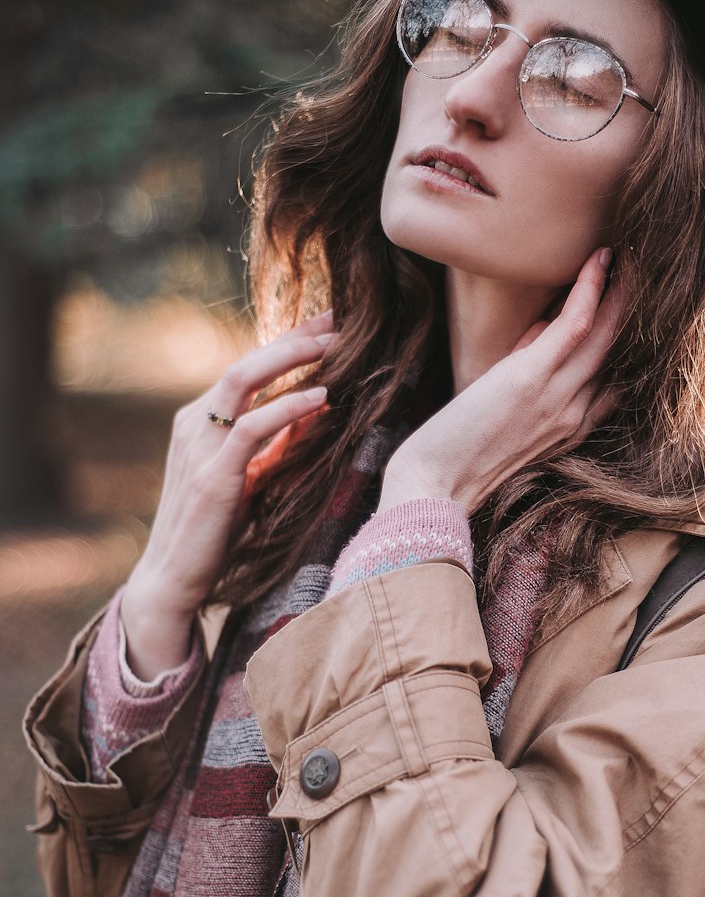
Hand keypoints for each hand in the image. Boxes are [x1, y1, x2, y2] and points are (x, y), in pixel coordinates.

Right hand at [119, 310, 335, 677]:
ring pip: (243, 381)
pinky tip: (320, 395)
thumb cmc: (214, 531)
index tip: (329, 323)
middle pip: (247, 363)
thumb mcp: (249, 476)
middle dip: (294, 337)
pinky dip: (287, 407)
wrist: (173, 578)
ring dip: (292, 358)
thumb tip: (316, 406)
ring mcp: (199, 447)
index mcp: (200, 420)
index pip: (248, 368)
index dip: (288, 342)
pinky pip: (251, 427)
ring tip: (336, 344)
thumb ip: (274, 442)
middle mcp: (194, 424)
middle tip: (339, 318)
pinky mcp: (213, 476)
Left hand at [378, 247, 621, 514]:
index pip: (615, 379)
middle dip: (631, 309)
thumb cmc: (458, 454)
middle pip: (617, 352)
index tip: (628, 304)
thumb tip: (542, 331)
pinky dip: (590, 289)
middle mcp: (574, 415)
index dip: (625, 341)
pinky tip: (599, 259)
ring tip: (630, 255)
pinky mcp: (531, 378)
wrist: (434, 486)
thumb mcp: (506, 414)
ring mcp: (557, 397)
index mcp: (571, 429)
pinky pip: (575, 325)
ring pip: (605, 334)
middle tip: (641, 269)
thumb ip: (529, 376)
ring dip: (621, 291)